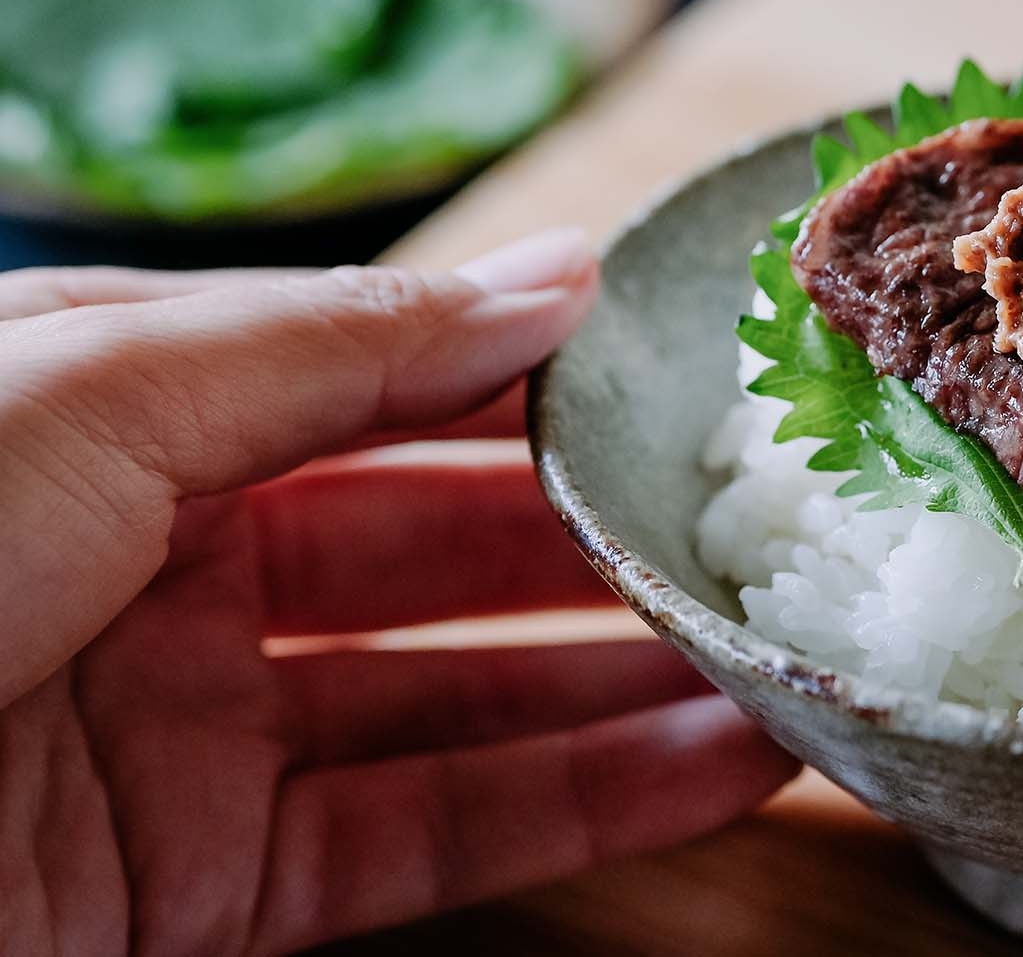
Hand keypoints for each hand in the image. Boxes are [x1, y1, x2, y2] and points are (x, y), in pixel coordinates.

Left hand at [0, 231, 798, 954]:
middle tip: (764, 520)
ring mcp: (182, 735)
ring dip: (623, 678)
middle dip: (596, 529)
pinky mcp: (197, 889)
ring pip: (451, 695)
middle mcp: (156, 564)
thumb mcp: (93, 391)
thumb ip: (342, 341)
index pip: (369, 373)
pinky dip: (582, 806)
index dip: (523, 364)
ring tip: (785, 650)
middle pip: (430, 538)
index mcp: (112, 412)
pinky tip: (717, 763)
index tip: (682, 358)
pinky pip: (426, 835)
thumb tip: (557, 276)